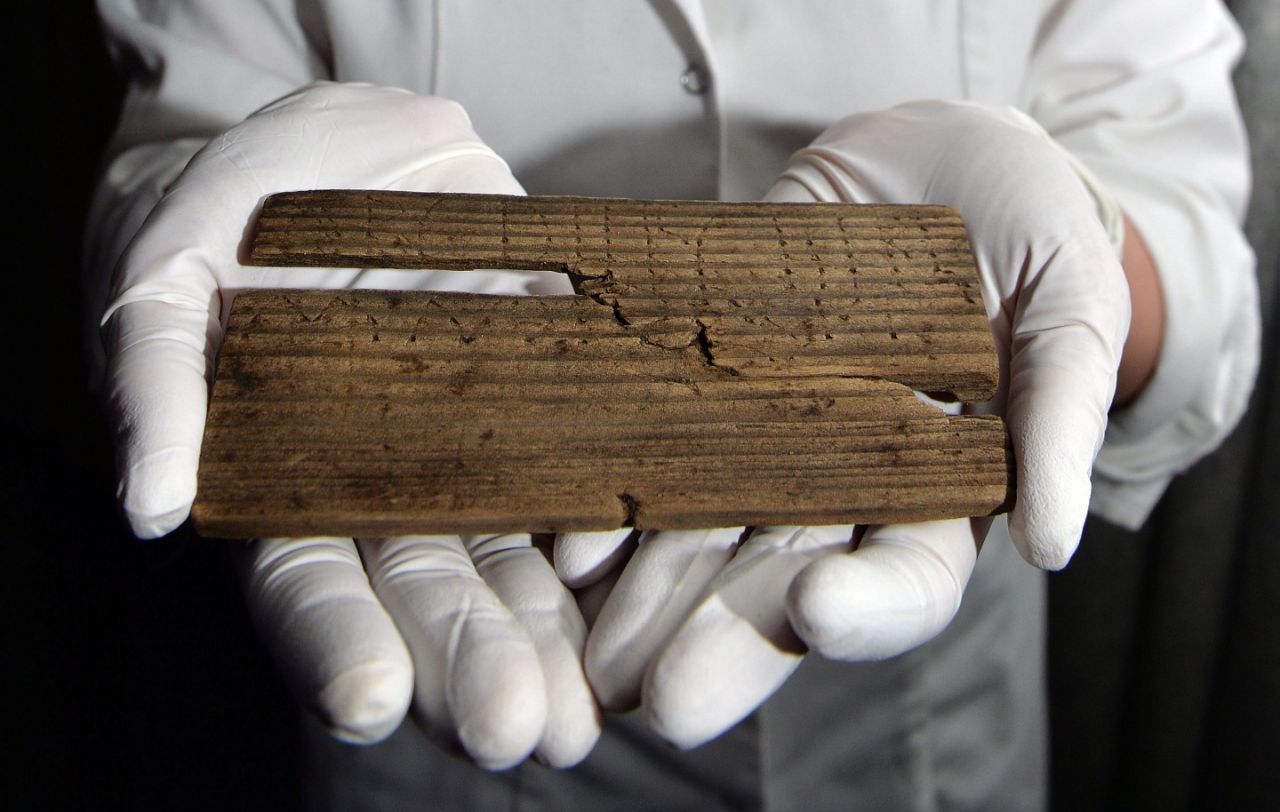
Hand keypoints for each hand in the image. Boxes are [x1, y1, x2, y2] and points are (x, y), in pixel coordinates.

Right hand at [102, 82, 597, 767]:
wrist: (346, 153)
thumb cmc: (232, 210)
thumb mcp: (169, 269)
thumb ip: (156, 378)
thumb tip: (150, 503)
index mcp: (289, 474)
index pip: (310, 581)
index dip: (336, 643)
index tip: (367, 701)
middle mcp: (393, 477)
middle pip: (431, 585)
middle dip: (469, 658)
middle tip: (517, 729)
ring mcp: (480, 434)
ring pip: (516, 545)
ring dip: (550, 630)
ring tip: (585, 706)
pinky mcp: (550, 379)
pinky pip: (589, 450)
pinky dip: (609, 506)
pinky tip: (631, 560)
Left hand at [557, 100, 1128, 747]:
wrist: (929, 157)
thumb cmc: (1024, 222)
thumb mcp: (1065, 302)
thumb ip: (1059, 411)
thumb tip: (1052, 547)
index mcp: (940, 492)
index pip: (909, 576)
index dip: (868, 603)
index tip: (817, 610)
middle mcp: (842, 484)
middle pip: (783, 581)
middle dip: (726, 638)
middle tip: (668, 700)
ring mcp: (767, 436)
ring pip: (705, 530)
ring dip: (649, 594)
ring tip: (593, 647)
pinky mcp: (706, 381)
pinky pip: (656, 443)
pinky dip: (613, 493)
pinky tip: (569, 538)